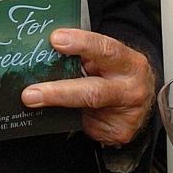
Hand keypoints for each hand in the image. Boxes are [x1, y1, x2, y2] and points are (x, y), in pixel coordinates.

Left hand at [21, 28, 155, 145]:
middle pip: (93, 91)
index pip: (105, 50)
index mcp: (129, 63)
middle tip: (30, 93)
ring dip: (56, 104)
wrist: (142, 100)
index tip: (55, 39)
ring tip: (32, 99)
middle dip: (59, 91)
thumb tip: (47, 50)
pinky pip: (89, 126)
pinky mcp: (120, 133)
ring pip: (85, 110)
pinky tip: (68, 112)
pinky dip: (73, 118)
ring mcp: (127, 115)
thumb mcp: (109, 59)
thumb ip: (87, 54)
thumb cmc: (118, 73)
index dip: (81, 43)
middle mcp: (131, 89)